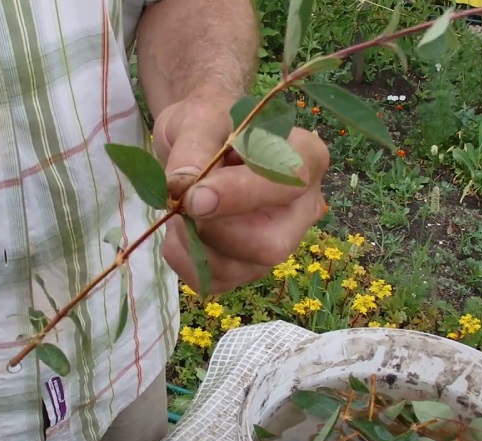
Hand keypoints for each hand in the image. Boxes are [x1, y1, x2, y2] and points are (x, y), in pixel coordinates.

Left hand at [153, 92, 329, 293]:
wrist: (202, 139)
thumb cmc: (211, 122)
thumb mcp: (200, 118)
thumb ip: (194, 148)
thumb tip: (182, 188)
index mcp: (306, 158)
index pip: (288, 183)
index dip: (239, 195)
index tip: (193, 195)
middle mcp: (302, 208)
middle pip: (271, 245)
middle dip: (215, 232)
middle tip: (181, 205)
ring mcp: (278, 242)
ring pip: (241, 270)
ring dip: (194, 247)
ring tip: (176, 211)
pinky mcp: (248, 266)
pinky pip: (216, 282)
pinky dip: (186, 261)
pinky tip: (179, 232)